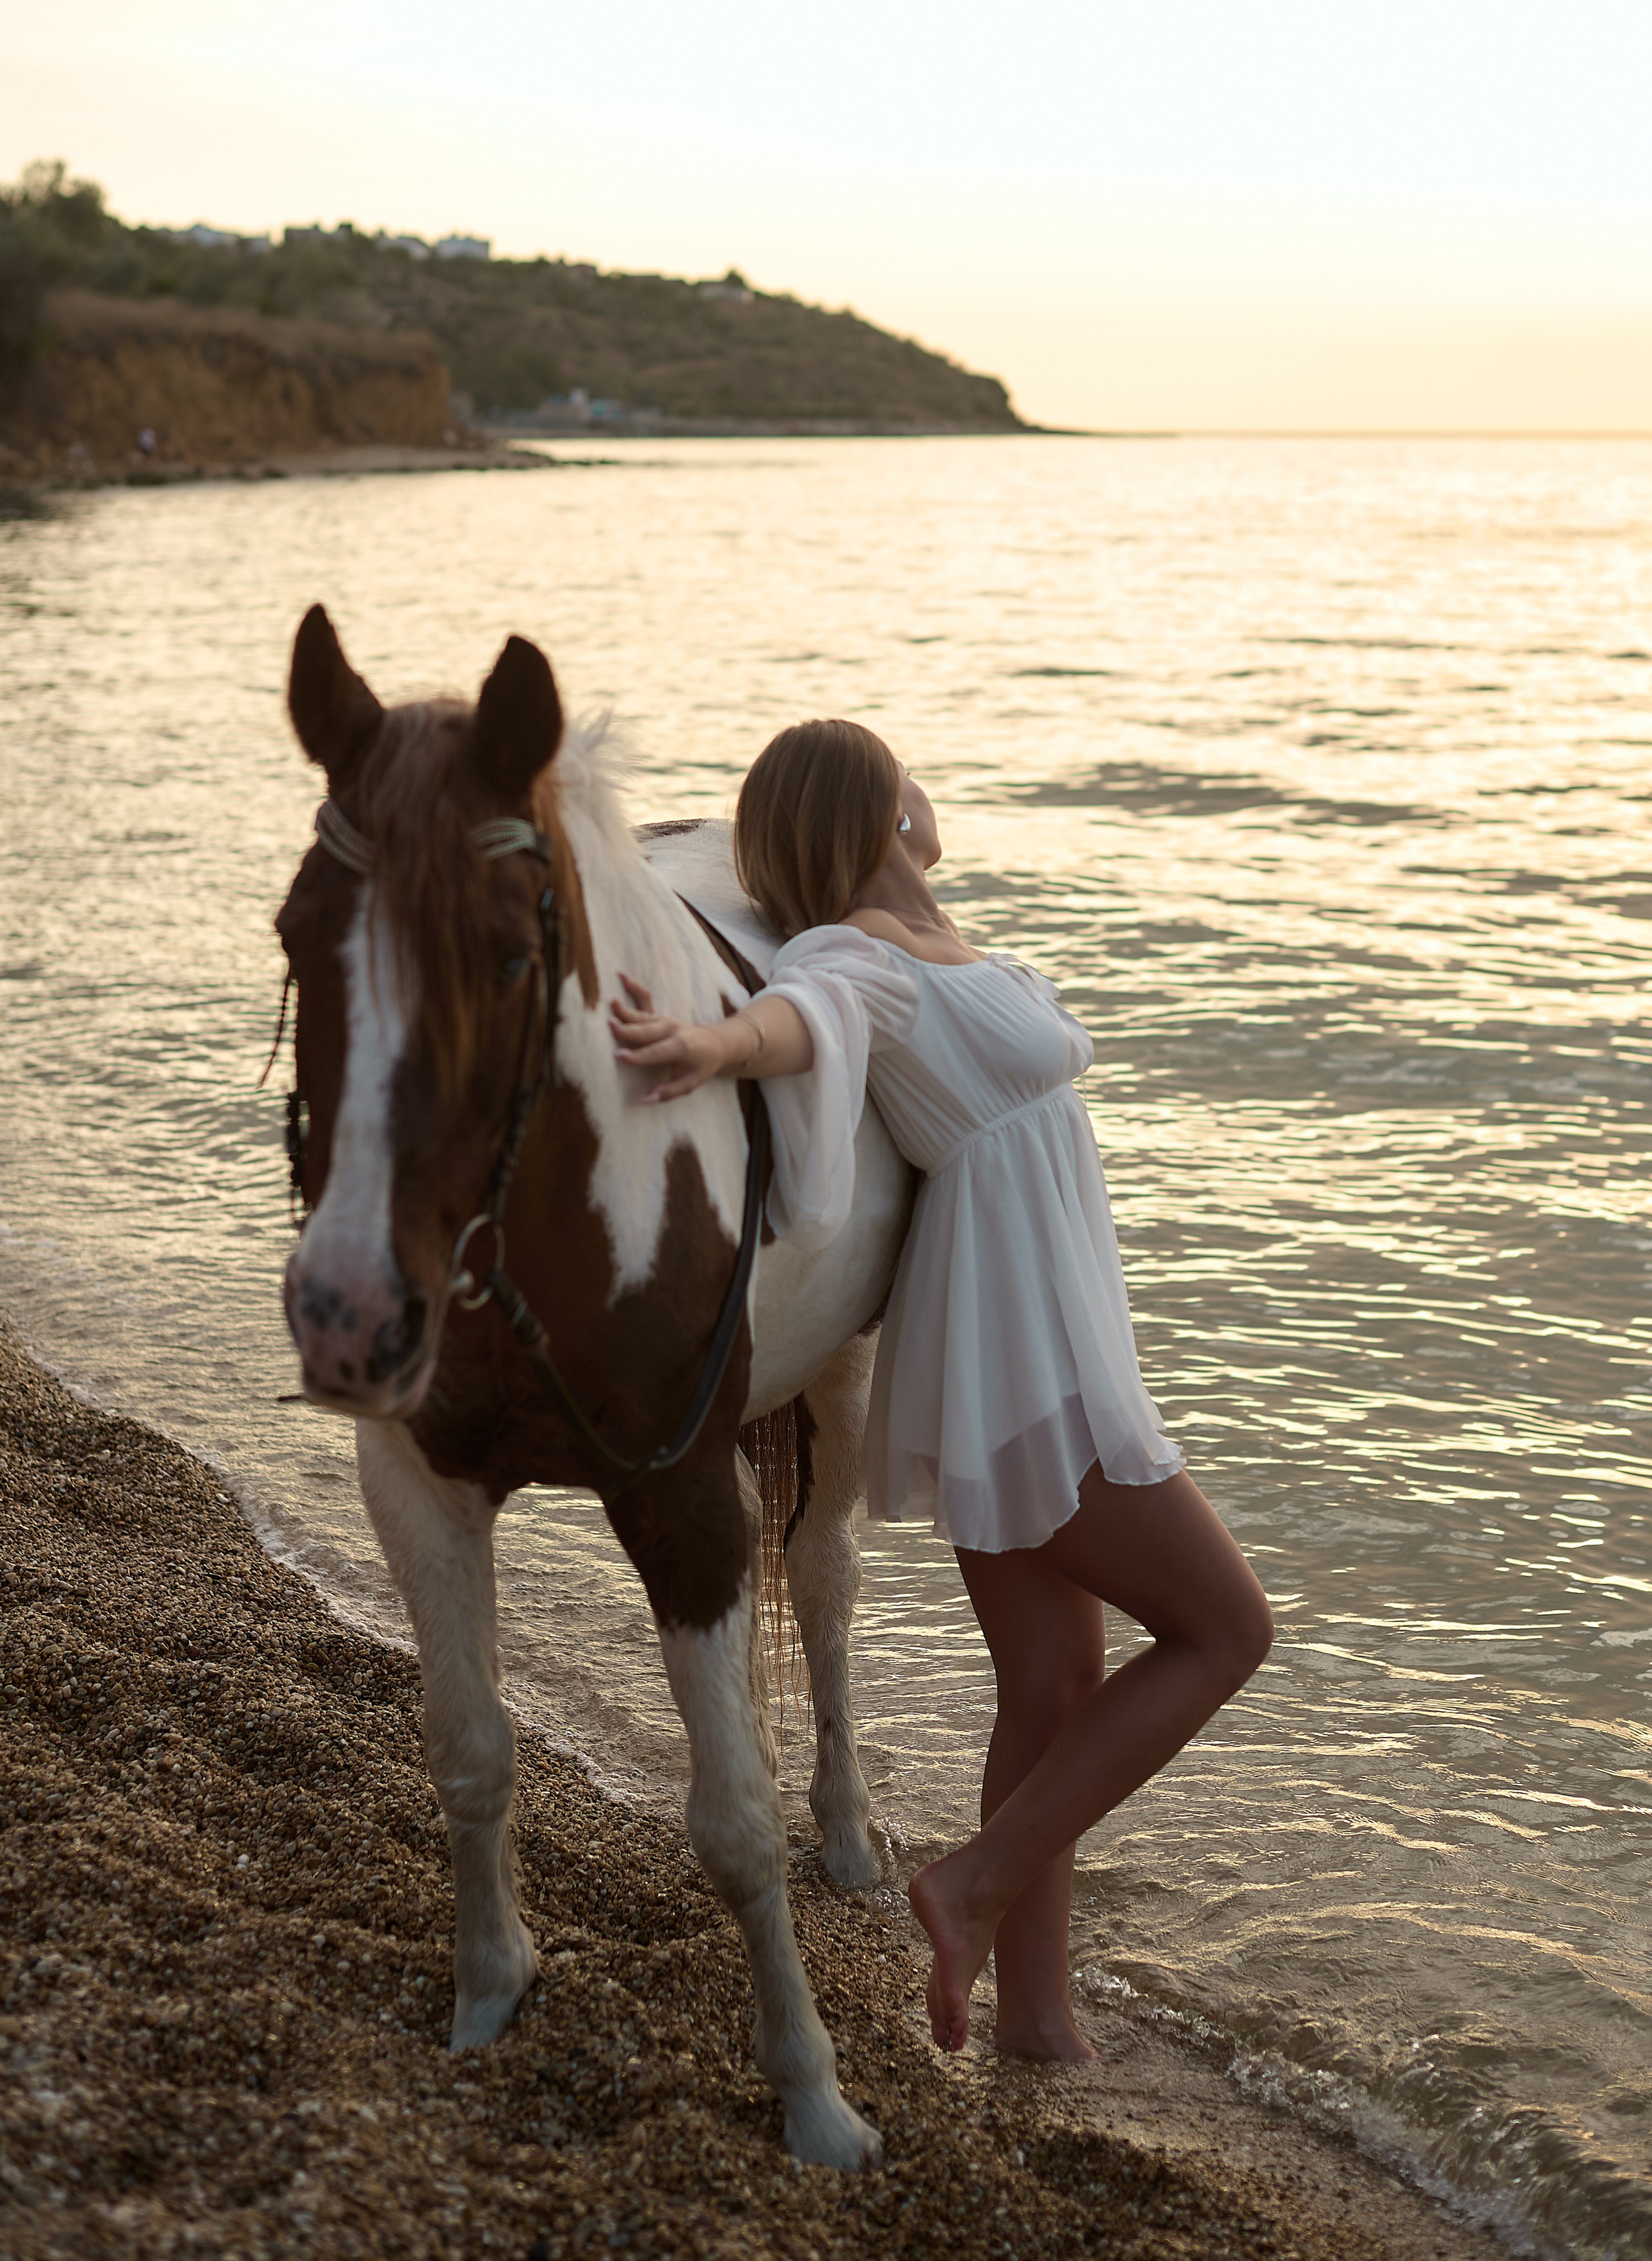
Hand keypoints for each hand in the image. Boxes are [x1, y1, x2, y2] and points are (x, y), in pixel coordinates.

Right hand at [609, 973, 733, 1102]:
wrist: (719, 1041)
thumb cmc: (704, 1065)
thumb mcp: (691, 1083)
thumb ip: (668, 1092)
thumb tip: (644, 1099)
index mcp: (681, 1047)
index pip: (655, 1053)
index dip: (637, 1056)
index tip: (619, 1056)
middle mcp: (672, 1030)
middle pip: (646, 1031)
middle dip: (628, 1030)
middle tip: (609, 1027)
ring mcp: (666, 1020)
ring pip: (643, 1016)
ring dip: (626, 1010)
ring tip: (610, 1004)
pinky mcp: (661, 1016)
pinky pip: (645, 1001)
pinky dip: (634, 988)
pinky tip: (622, 976)